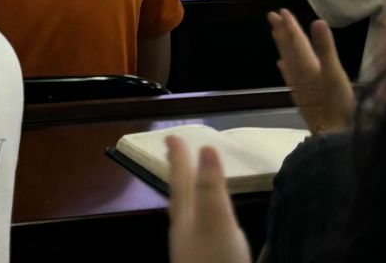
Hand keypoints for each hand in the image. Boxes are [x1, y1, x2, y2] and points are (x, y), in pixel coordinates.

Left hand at [165, 137, 251, 262]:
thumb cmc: (213, 259)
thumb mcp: (214, 220)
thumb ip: (210, 188)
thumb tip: (206, 146)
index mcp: (187, 214)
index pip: (181, 179)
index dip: (179, 157)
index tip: (171, 135)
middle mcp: (185, 227)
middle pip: (181, 193)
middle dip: (180, 171)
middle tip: (172, 151)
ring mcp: (192, 246)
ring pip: (187, 211)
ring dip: (190, 192)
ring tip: (189, 180)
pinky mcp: (203, 259)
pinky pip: (199, 228)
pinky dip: (203, 215)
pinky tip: (211, 222)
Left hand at [269, 11, 354, 133]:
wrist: (330, 136)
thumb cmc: (336, 105)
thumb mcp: (335, 73)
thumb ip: (326, 48)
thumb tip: (317, 21)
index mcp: (307, 66)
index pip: (296, 41)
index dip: (290, 26)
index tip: (282, 11)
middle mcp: (299, 75)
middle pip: (288, 50)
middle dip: (281, 32)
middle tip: (271, 16)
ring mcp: (299, 87)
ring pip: (287, 61)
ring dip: (282, 45)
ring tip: (276, 34)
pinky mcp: (302, 97)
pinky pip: (289, 75)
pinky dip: (285, 66)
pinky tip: (282, 65)